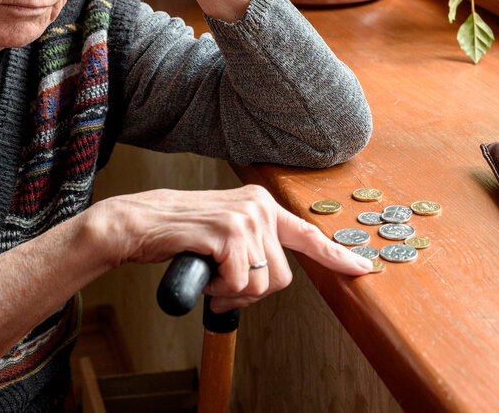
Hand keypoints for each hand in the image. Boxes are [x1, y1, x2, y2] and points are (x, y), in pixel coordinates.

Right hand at [90, 185, 372, 312]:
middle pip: (281, 277)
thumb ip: (251, 246)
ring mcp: (244, 217)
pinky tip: (203, 275)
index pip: (307, 234)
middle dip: (252, 293)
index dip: (337, 255)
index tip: (362, 268)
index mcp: (260, 205)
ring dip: (233, 293)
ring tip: (210, 277)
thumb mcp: (222, 234)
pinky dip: (219, 290)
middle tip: (222, 287)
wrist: (135, 224)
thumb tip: (271, 277)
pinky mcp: (228, 232)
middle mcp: (258, 207)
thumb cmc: (176, 234)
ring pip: (262, 284)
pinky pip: (240, 283)